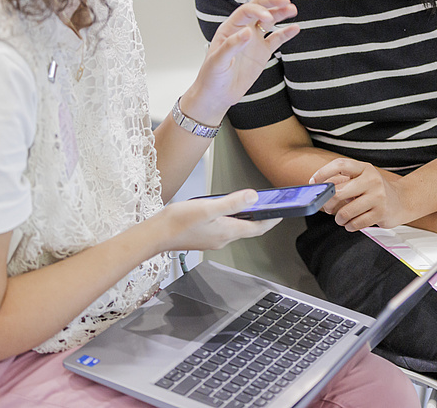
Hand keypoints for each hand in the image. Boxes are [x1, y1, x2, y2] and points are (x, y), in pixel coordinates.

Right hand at [155, 190, 279, 252]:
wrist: (154, 236)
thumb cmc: (176, 223)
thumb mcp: (208, 208)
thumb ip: (232, 202)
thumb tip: (254, 197)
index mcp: (227, 232)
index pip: (258, 228)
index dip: (272, 220)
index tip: (282, 213)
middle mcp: (222, 238)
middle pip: (248, 228)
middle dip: (260, 217)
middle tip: (270, 207)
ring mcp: (213, 239)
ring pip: (236, 227)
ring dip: (245, 217)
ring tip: (251, 204)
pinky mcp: (204, 236)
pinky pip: (224, 227)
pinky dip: (230, 218)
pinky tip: (224, 209)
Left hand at [182, 0, 298, 122]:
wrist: (217, 95)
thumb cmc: (211, 76)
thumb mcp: (218, 61)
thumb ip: (232, 45)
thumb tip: (248, 31)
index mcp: (229, 28)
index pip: (246, 11)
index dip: (258, 10)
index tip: (268, 18)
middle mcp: (243, 30)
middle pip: (258, 9)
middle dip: (271, 2)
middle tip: (285, 1)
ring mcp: (254, 41)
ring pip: (270, 22)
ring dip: (280, 14)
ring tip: (292, 9)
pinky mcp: (262, 52)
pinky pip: (276, 39)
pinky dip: (286, 33)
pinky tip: (295, 28)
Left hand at [310, 158, 409, 230]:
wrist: (402, 201)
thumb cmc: (375, 191)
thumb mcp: (360, 180)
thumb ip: (342, 182)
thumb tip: (319, 189)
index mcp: (364, 168)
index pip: (340, 165)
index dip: (323, 173)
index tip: (313, 182)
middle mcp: (372, 179)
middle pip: (338, 192)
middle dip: (328, 203)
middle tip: (327, 208)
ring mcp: (378, 196)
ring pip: (346, 212)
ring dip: (339, 219)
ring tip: (341, 218)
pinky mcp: (381, 213)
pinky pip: (356, 223)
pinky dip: (349, 226)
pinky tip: (351, 223)